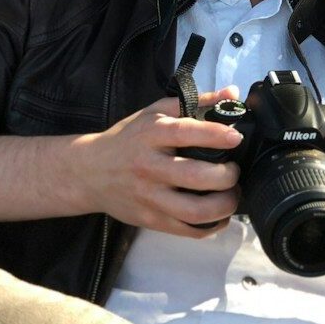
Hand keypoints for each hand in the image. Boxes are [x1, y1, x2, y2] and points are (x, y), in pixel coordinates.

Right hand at [72, 87, 242, 235]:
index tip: (236, 138)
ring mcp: (149, 197)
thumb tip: (232, 93)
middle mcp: (149, 167)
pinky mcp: (150, 220)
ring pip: (195, 211)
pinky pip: (189, 230)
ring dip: (225, 204)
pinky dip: (213, 225)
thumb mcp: (155, 112)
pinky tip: (220, 213)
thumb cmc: (128, 139)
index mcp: (150, 135)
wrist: (88, 173)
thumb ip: (195, 101)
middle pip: (196, 177)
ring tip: (232, 194)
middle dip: (227, 175)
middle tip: (234, 170)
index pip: (185, 133)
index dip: (215, 135)